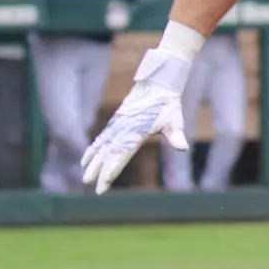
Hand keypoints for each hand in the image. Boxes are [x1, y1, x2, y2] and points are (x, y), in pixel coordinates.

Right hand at [81, 75, 187, 193]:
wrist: (156, 85)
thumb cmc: (167, 105)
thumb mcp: (174, 120)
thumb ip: (175, 135)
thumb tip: (183, 147)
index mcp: (136, 132)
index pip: (122, 154)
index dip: (112, 168)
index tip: (105, 180)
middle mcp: (123, 130)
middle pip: (108, 153)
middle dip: (98, 169)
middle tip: (88, 183)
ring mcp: (117, 126)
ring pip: (102, 147)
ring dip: (92, 162)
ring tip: (85, 178)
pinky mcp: (115, 123)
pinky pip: (101, 139)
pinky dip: (93, 149)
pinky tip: (86, 160)